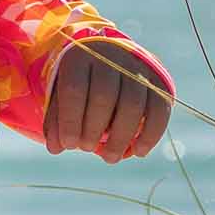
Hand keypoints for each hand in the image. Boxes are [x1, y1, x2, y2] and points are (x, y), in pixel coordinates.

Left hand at [43, 42, 171, 162]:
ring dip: (121, 137)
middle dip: (94, 129)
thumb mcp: (61, 94)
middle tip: (87, 149)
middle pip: (104, 96)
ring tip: (110, 158)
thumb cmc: (80, 83)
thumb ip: (56, 119)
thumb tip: (56, 148)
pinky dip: (150, 134)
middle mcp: (110, 57)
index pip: (74, 89)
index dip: (70, 121)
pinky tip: (139, 152)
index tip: (69, 145)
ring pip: (132, 104)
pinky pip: (158, 109)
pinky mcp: (158, 80)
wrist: (111, 57)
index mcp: (80, 57)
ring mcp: (137, 67)